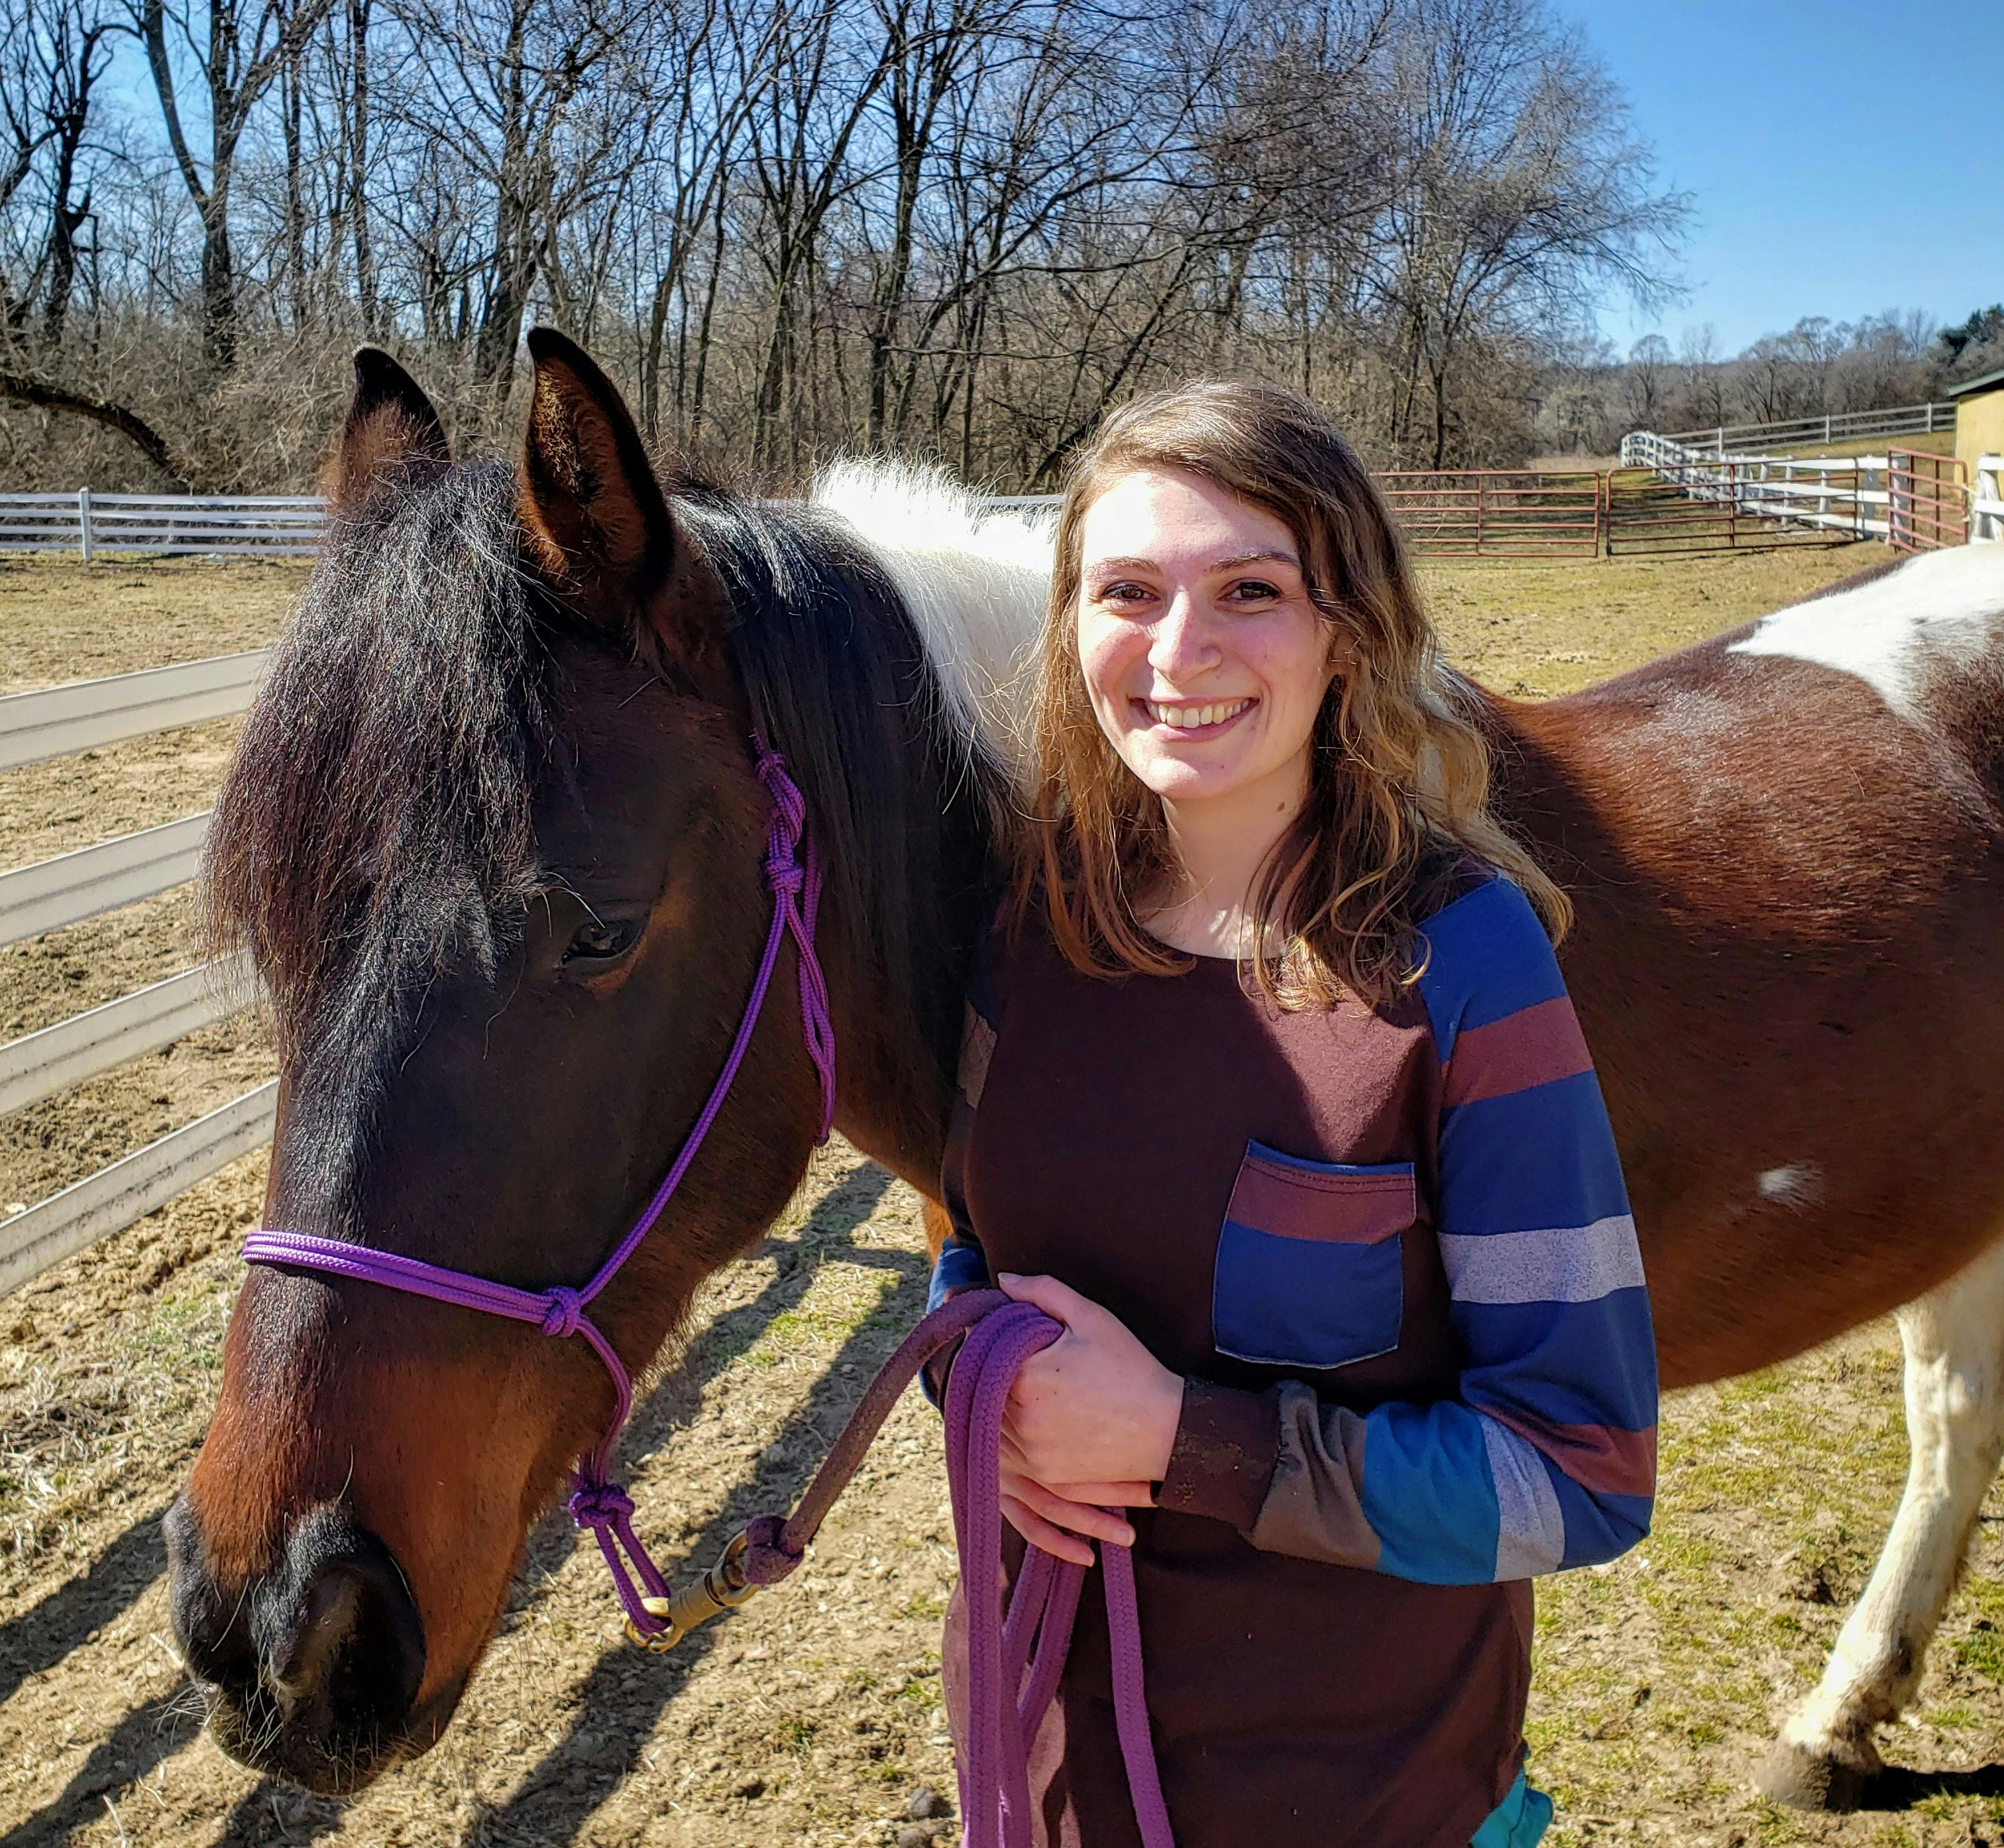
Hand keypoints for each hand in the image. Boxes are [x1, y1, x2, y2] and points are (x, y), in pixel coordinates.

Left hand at [994, 1273, 1183, 1568]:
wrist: (1167, 1429)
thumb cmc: (1131, 1368)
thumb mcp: (1091, 1318)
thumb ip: (1043, 1292)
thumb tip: (1003, 1280)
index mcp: (1027, 1377)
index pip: (983, 1350)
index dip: (986, 1336)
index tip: (996, 1328)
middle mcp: (1021, 1419)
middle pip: (981, 1388)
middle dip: (989, 1369)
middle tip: (1007, 1355)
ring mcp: (1031, 1452)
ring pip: (989, 1421)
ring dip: (993, 1404)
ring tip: (1022, 1386)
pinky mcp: (1043, 1474)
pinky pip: (1008, 1452)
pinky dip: (1009, 1433)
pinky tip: (1027, 1415)